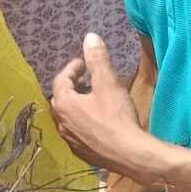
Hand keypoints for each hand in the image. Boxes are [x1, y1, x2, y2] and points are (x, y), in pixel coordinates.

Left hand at [51, 34, 167, 181]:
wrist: (129, 155)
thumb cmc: (117, 117)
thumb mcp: (108, 83)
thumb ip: (98, 59)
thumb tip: (90, 37)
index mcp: (64, 104)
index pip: (61, 80)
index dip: (72, 68)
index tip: (84, 63)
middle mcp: (61, 122)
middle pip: (61, 98)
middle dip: (72, 86)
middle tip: (87, 79)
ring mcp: (70, 140)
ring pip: (68, 116)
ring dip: (77, 104)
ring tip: (93, 98)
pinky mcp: (80, 152)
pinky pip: (76, 131)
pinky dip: (82, 121)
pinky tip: (97, 121)